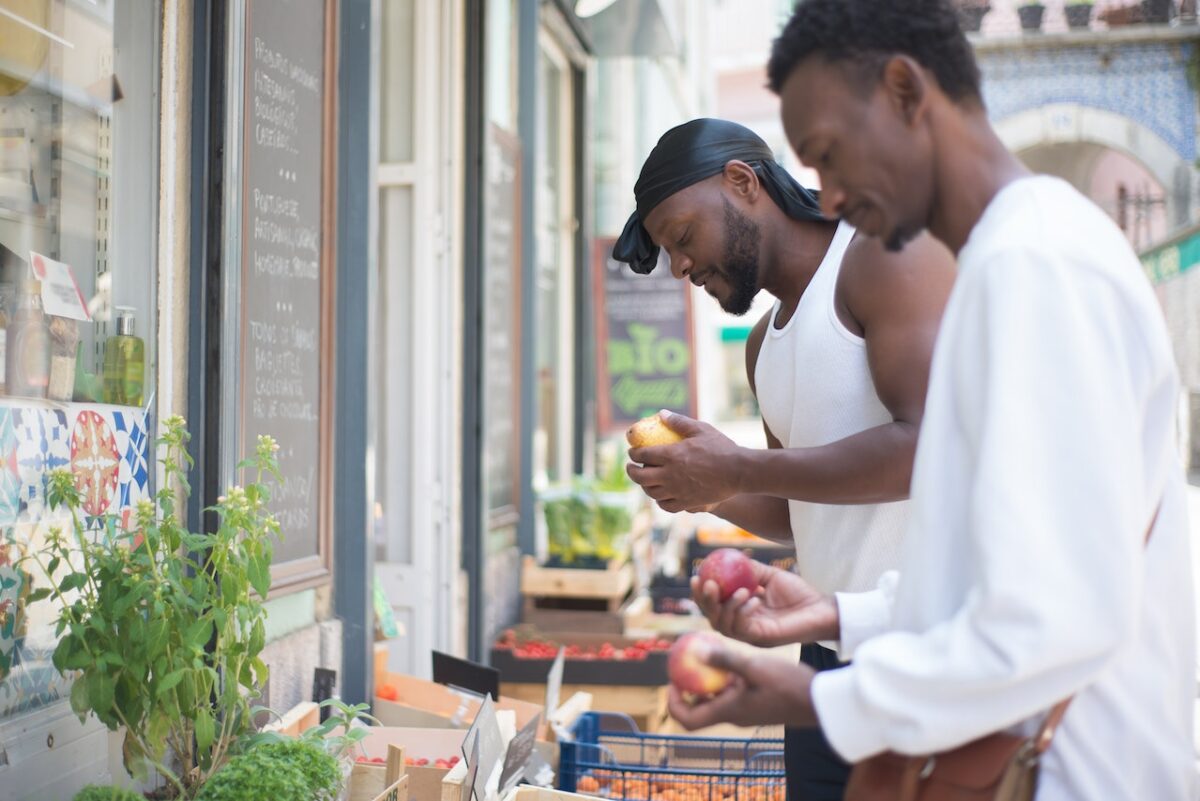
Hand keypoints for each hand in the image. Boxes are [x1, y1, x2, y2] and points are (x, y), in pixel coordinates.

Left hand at [626, 411, 744, 512]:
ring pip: (651, 492)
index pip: (643, 455)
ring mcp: (678, 490)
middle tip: (631, 467)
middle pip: (641, 476)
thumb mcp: (701, 429)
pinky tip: (660, 496)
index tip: (632, 452)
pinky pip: (666, 505)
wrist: (739, 471)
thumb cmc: (721, 448)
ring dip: (644, 486)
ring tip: (644, 480)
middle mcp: (670, 475)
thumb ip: (679, 422)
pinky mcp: (687, 502)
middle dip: (631, 471)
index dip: (634, 453)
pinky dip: (659, 501)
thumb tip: (661, 414)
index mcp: (671, 455)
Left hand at [667, 643, 819, 730]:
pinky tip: (730, 656)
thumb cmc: (788, 685)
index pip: (688, 719)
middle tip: (684, 663)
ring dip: (707, 679)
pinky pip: (731, 692)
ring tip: (705, 653)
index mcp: (728, 711)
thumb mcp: (755, 666)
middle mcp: (733, 714)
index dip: (673, 703)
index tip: (671, 681)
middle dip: (688, 687)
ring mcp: (745, 709)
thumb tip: (698, 652)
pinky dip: (724, 677)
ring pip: (716, 697)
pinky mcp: (756, 703)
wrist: (819, 701)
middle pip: (699, 708)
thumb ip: (726, 659)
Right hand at [694, 560, 838, 646]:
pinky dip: (742, 612)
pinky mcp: (762, 640)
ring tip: (740, 590)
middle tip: (707, 584)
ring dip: (726, 606)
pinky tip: (753, 599)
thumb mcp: (770, 576)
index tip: (696, 577)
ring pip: (724, 625)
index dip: (701, 595)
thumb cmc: (799, 593)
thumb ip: (750, 570)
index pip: (714, 606)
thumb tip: (727, 558)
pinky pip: (742, 629)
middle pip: (713, 618)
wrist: (822, 609)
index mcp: (742, 612)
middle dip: (705, 602)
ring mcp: (751, 635)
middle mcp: (743, 626)